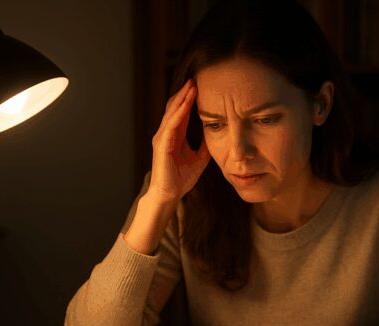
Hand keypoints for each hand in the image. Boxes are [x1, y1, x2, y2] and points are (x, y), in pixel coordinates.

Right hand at [147, 79, 210, 205]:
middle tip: (196, 78)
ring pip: (172, 112)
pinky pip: (171, 125)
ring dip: (182, 98)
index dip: (190, 98)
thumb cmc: (181, 179)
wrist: (169, 195)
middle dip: (185, 93)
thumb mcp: (200, 158)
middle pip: (175, 107)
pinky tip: (186, 103)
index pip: (182, 112)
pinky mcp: (161, 145)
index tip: (201, 86)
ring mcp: (162, 138)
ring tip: (192, 85)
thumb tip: (218, 134)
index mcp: (175, 136)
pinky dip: (179, 113)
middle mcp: (166, 133)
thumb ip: (205, 145)